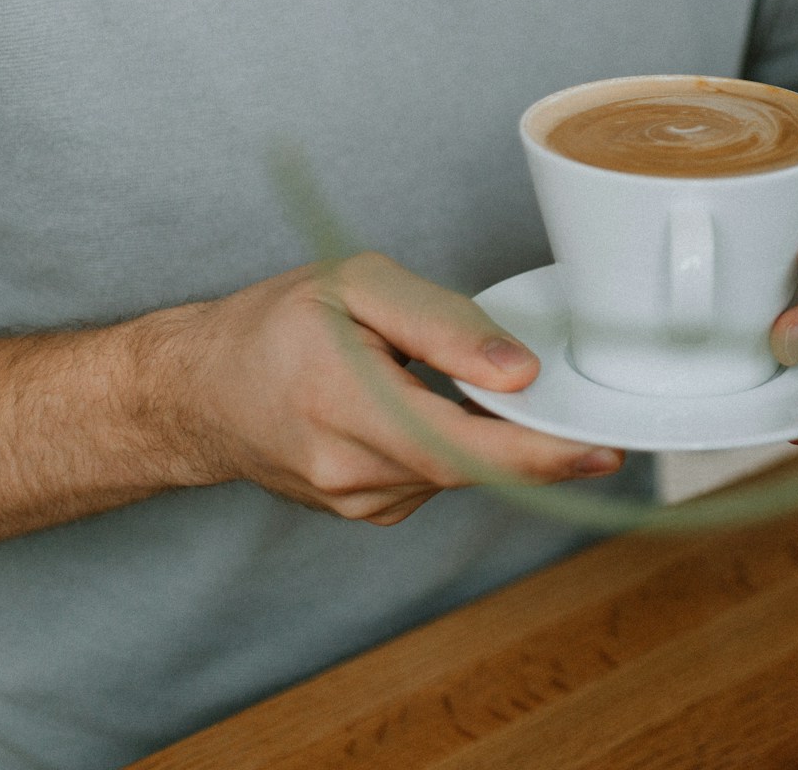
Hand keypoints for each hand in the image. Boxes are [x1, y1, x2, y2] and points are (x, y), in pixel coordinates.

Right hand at [151, 252, 623, 525]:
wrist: (196, 390)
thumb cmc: (276, 323)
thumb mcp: (357, 286)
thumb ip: (444, 324)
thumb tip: (520, 373)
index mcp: (344, 401)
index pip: (460, 445)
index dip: (538, 455)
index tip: (601, 451)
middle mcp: (348, 467)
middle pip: (472, 465)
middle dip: (531, 441)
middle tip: (583, 418)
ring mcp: (355, 500)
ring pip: (458, 471)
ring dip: (481, 433)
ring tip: (449, 382)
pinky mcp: (365, 511)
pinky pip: (437, 478)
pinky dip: (452, 445)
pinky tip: (423, 410)